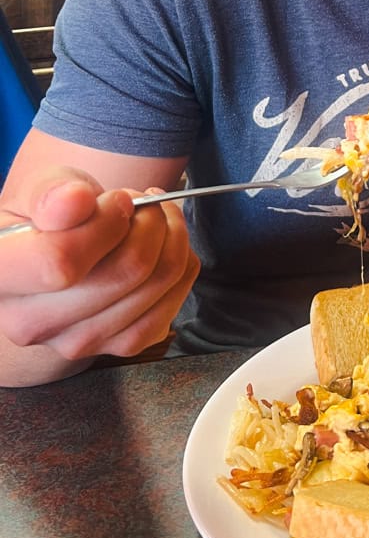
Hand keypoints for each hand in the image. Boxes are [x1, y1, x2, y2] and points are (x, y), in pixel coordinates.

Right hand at [0, 169, 198, 363]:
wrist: (57, 250)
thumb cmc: (47, 216)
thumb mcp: (40, 189)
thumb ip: (52, 192)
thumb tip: (74, 201)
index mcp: (0, 275)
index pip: (61, 261)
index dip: (106, 223)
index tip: (118, 199)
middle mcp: (28, 322)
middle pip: (123, 273)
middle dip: (150, 222)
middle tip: (142, 200)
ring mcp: (73, 342)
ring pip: (154, 286)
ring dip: (172, 238)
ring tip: (153, 217)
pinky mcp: (115, 348)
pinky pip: (170, 308)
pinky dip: (181, 267)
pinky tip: (163, 246)